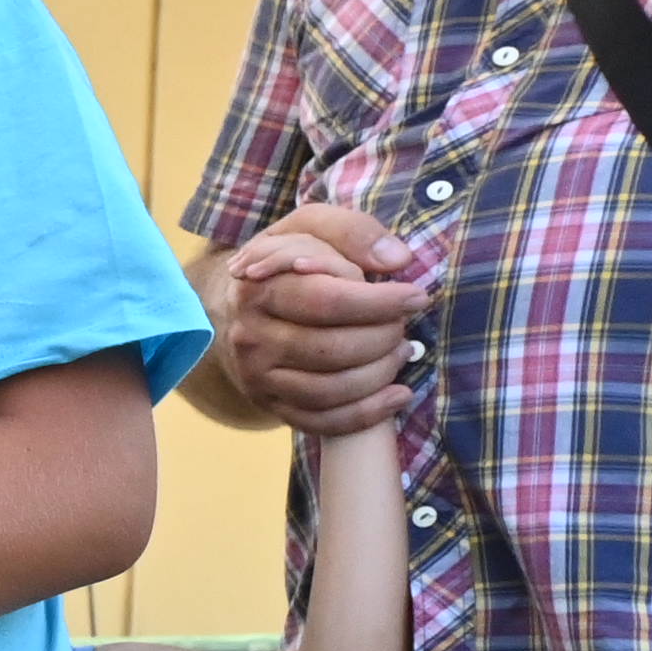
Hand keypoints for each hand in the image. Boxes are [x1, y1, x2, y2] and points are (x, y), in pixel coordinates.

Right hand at [193, 199, 423, 440]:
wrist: (235, 305)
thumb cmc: (286, 263)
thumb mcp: (310, 228)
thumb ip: (353, 231)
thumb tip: (397, 261)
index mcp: (258, 288)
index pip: (326, 300)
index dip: (379, 302)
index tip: (416, 297)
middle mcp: (251, 338)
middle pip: (332, 349)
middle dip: (383, 337)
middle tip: (402, 323)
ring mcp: (257, 377)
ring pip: (330, 390)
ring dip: (380, 373)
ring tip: (400, 351)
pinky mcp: (270, 405)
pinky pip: (322, 422)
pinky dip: (368, 413)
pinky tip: (399, 394)